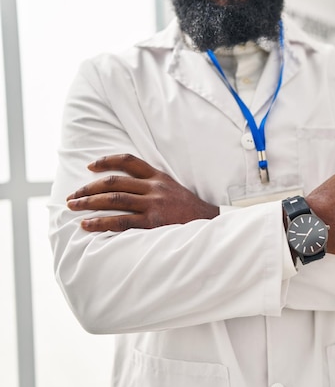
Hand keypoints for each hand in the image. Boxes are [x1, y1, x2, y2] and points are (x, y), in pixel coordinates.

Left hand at [66, 154, 218, 231]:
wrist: (210, 224)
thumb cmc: (189, 209)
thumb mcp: (173, 188)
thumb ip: (153, 184)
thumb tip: (126, 186)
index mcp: (158, 176)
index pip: (128, 161)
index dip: (106, 161)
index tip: (90, 167)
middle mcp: (155, 187)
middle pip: (114, 182)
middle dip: (89, 188)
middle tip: (72, 195)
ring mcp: (154, 204)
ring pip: (114, 200)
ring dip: (89, 203)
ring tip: (73, 207)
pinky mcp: (154, 222)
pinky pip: (121, 221)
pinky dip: (101, 222)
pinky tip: (87, 225)